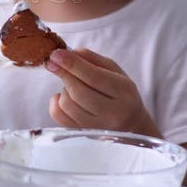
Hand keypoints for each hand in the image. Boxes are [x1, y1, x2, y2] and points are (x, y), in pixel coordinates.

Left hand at [45, 48, 160, 136]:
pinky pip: (59, 117)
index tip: (56, 54)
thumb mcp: (114, 70)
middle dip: (63, 73)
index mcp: (124, 91)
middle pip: (78, 91)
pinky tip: (64, 97)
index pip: (93, 76)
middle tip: (55, 63)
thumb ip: (92, 58)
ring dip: (64, 89)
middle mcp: (113, 113)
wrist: (130, 123)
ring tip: (72, 86)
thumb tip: (69, 53)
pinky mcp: (84, 134)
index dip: (72, 64)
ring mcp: (98, 127)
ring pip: (67, 104)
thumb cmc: (119, 92)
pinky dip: (56, 103)